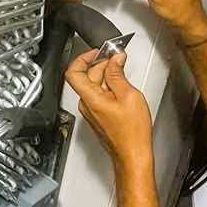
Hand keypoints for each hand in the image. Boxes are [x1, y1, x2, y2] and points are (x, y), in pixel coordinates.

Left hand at [65, 50, 152, 172]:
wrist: (133, 154)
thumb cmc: (132, 133)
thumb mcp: (129, 95)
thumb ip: (118, 74)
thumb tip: (115, 60)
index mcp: (90, 98)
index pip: (73, 71)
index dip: (83, 57)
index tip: (97, 51)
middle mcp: (86, 105)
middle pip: (86, 76)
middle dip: (101, 64)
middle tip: (117, 59)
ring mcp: (91, 111)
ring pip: (93, 85)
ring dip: (106, 75)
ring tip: (122, 72)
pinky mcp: (97, 116)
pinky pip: (98, 95)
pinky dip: (108, 87)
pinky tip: (121, 87)